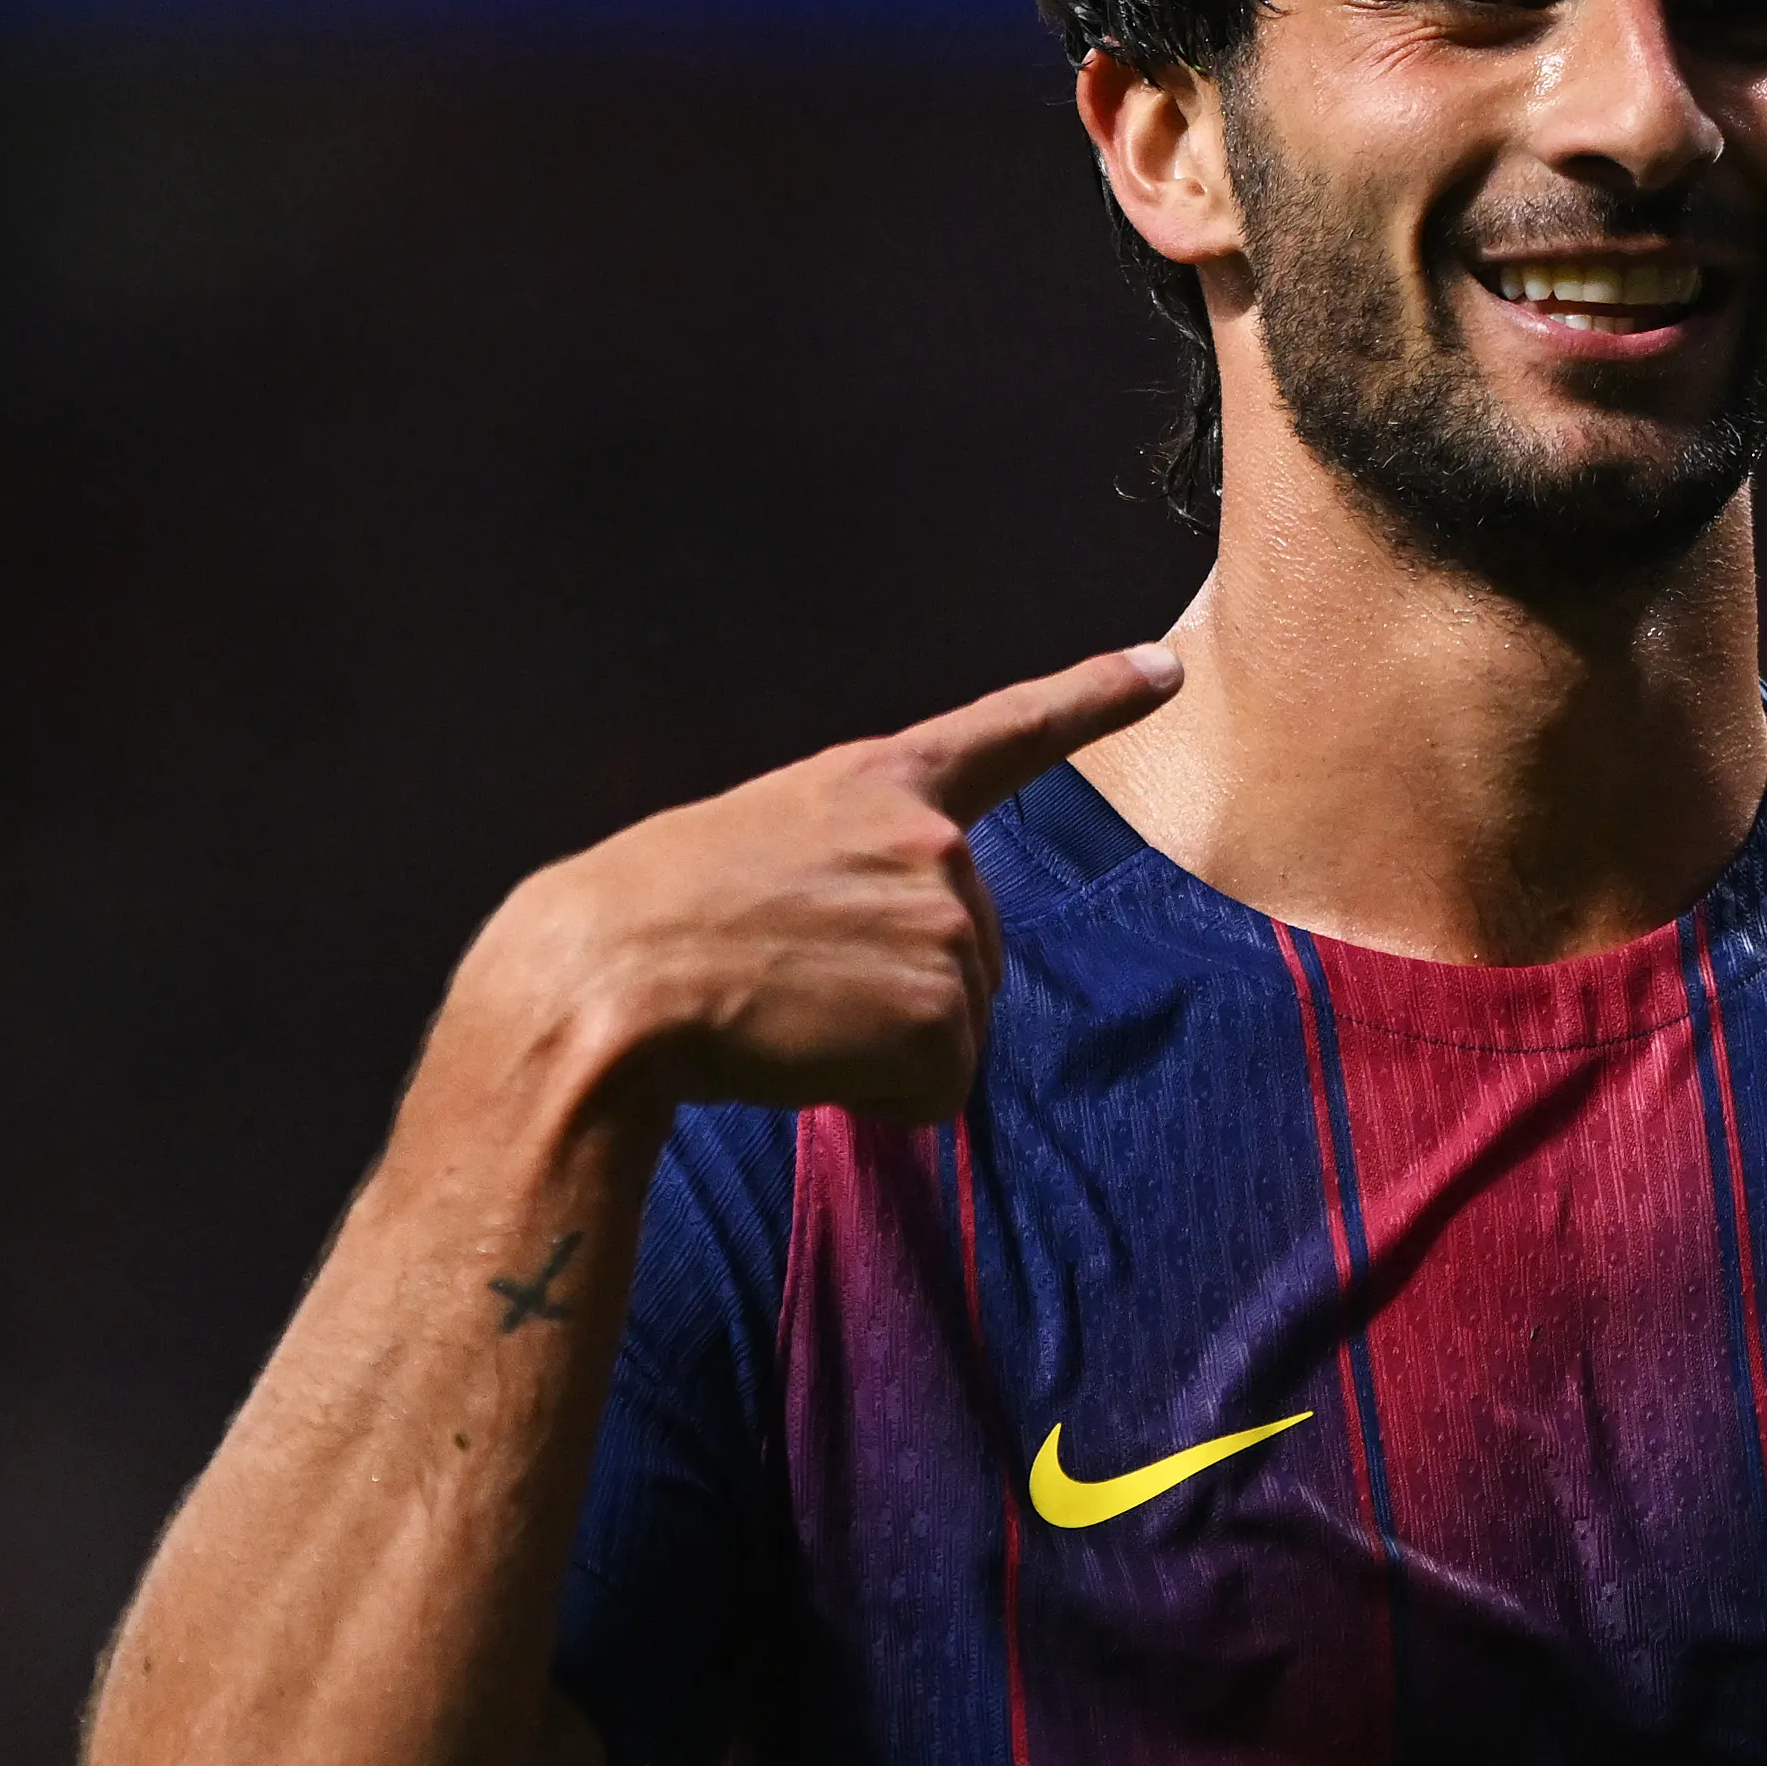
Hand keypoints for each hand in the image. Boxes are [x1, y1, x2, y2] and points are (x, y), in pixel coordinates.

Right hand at [483, 643, 1182, 1125]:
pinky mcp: (939, 1012)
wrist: (603, 981)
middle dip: (895, 988)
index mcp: (878, 782)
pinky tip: (802, 1056)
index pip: (1007, 730)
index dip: (1093, 696)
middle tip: (784, 978)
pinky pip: (937, 1091)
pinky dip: (877, 1098)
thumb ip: (852, 868)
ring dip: (875, 1047)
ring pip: (951, 1028)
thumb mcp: (760, 847)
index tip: (1164, 667)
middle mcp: (932, 841)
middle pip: (971, 950)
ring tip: (781, 1012)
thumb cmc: (649, 922)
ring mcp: (944, 922)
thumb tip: (898, 972)